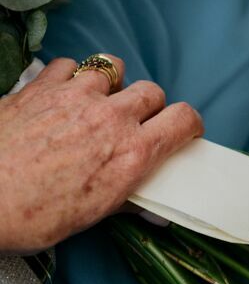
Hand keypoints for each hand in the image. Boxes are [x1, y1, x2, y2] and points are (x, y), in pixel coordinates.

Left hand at [0, 57, 203, 251]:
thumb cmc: (27, 218)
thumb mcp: (87, 219)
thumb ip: (120, 197)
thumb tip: (141, 201)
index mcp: (130, 155)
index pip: (183, 120)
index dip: (187, 124)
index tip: (181, 130)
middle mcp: (110, 118)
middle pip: (151, 92)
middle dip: (147, 107)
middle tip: (133, 124)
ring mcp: (75, 96)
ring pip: (113, 66)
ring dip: (111, 83)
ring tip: (97, 100)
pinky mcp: (42, 86)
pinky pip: (69, 64)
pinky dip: (70, 75)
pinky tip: (62, 92)